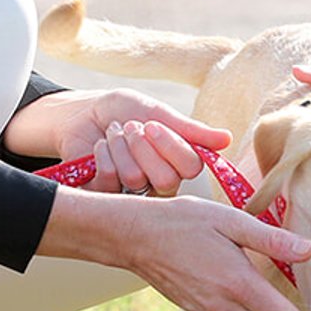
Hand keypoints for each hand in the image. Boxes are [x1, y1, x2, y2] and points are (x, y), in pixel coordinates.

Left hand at [4, 89, 230, 195]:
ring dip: (120, 146)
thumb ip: (191, 130)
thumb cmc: (124, 111)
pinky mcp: (104, 200)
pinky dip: (102, 155)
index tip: (152, 124)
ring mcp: (131, 194)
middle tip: (132, 128)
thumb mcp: (158, 113)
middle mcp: (159, 183)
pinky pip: (109, 182)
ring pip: (135, 178)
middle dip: (143, 146)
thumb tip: (227, 139)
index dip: (171, 145)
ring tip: (114, 134)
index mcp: (178, 161)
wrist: (83, 113)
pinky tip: (100, 148)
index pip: (191, 166)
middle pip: (166, 179)